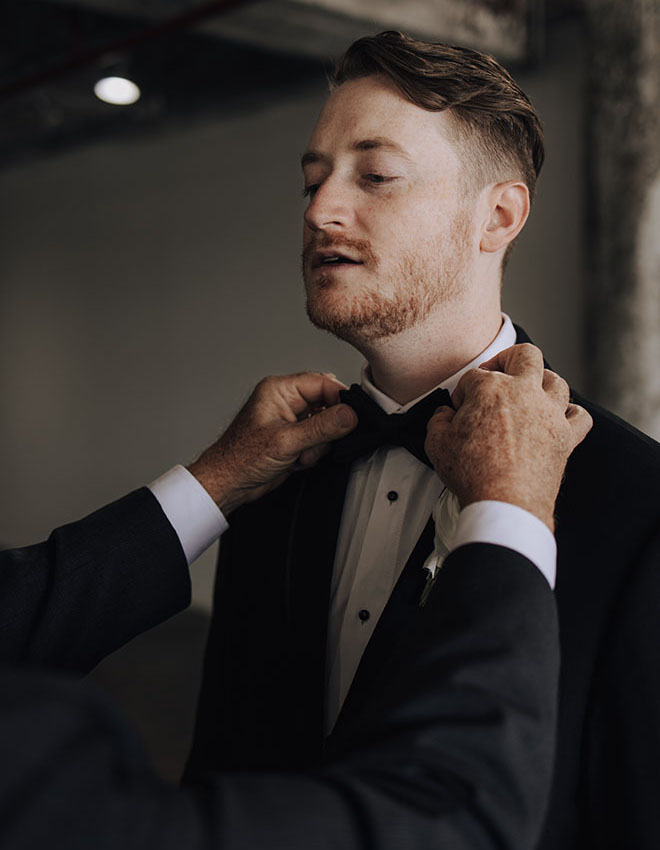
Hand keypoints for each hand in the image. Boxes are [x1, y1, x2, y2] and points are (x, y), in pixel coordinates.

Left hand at [187, 372, 356, 513]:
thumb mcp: (286, 441)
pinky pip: (319, 441)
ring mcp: (291, 421)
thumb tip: (350, 415)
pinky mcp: (294, 438)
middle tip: (316, 443)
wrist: (229, 484)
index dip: (339, 399)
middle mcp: (286, 401)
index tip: (351, 417)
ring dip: (318, 445)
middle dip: (326, 429)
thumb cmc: (241, 458)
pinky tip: (298, 462)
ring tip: (301, 456)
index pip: (322, 383)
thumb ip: (322, 428)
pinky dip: (313, 454)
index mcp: (279, 390)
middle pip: (327, 405)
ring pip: (326, 426)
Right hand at [424, 343, 592, 530]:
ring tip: (529, 392)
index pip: (473, 376)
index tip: (459, 409)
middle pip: (525, 355)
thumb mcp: (437, 443)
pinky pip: (580, 415)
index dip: (462, 392)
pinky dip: (572, 413)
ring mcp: (549, 414)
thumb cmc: (473, 474)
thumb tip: (444, 416)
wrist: (505, 504)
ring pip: (556, 380)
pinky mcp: (566, 437)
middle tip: (497, 373)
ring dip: (542, 381)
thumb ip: (438, 421)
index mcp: (491, 389)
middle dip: (508, 359)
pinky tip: (560, 417)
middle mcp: (525, 393)